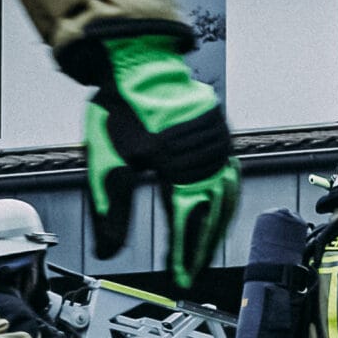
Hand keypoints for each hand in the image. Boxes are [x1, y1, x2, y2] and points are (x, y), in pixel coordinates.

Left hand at [82, 34, 237, 288]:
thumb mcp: (107, 160)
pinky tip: (220, 210)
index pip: (184, 221)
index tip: (180, 277)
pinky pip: (230, 173)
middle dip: (200, 246)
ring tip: (206, 249)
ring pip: (226, 195)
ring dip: (217, 226)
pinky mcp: (221, 131)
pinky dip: (225, 198)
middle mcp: (204, 153)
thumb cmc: (120, 107)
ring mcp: (218, 141)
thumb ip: (110, 208)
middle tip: (192, 272)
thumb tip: (108, 250)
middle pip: (210, 213)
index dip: (182, 253)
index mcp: (176, 163)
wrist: (137, 61)